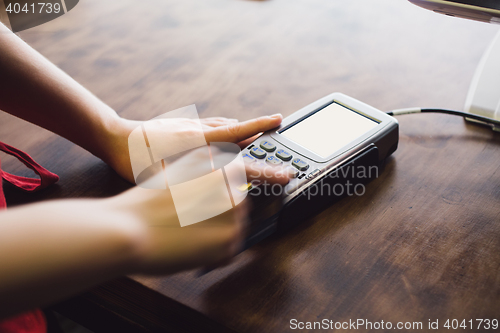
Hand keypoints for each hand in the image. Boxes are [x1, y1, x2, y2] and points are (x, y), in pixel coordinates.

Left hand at [105, 114, 283, 183]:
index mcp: (197, 142)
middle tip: (273, 137)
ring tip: (252, 139)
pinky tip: (219, 138)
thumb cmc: (135, 161)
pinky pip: (210, 124)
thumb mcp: (164, 177)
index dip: (261, 137)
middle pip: (235, 129)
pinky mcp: (180, 124)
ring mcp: (189, 124)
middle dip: (256, 133)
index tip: (281, 134)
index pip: (237, 137)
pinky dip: (222, 130)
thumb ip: (191, 180)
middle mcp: (197, 129)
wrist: (113, 137)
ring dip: (239, 131)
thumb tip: (214, 187)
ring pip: (222, 124)